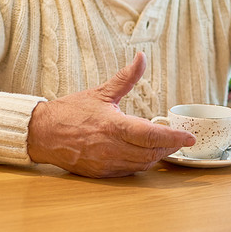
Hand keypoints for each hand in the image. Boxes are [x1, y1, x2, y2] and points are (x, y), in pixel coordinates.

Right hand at [27, 52, 195, 177]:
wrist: (41, 133)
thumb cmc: (71, 111)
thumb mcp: (101, 92)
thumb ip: (126, 78)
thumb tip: (141, 58)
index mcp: (113, 126)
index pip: (151, 136)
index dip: (174, 138)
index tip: (190, 138)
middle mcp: (110, 148)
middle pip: (150, 153)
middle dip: (168, 146)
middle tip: (179, 139)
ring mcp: (105, 163)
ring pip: (141, 164)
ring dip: (156, 156)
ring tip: (164, 145)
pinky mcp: (100, 173)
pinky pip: (128, 172)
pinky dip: (140, 163)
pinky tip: (144, 154)